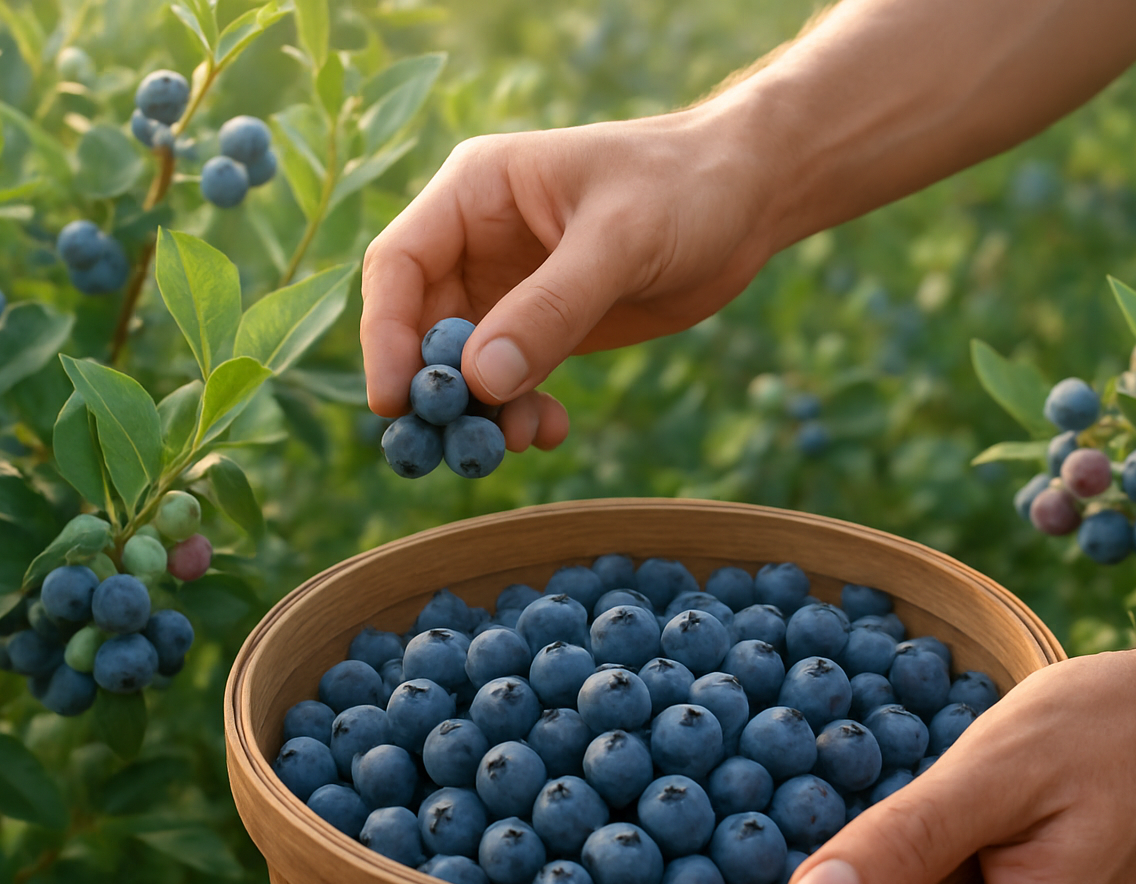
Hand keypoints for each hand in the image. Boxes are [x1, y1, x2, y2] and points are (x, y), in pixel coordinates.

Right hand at [359, 105, 777, 450]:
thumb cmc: (686, 187)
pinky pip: (509, 381)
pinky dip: (519, 412)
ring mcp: (507, 287)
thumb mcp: (621, 239)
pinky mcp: (544, 327)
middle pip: (419, 324)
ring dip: (477, 411)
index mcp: (474, 192)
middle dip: (432, 388)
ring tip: (513, 442)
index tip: (396, 399)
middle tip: (447, 445)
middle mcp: (476, 240)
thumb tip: (480, 381)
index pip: (398, 264)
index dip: (385, 333)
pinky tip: (550, 430)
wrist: (749, 197)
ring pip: (462, 364)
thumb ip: (552, 308)